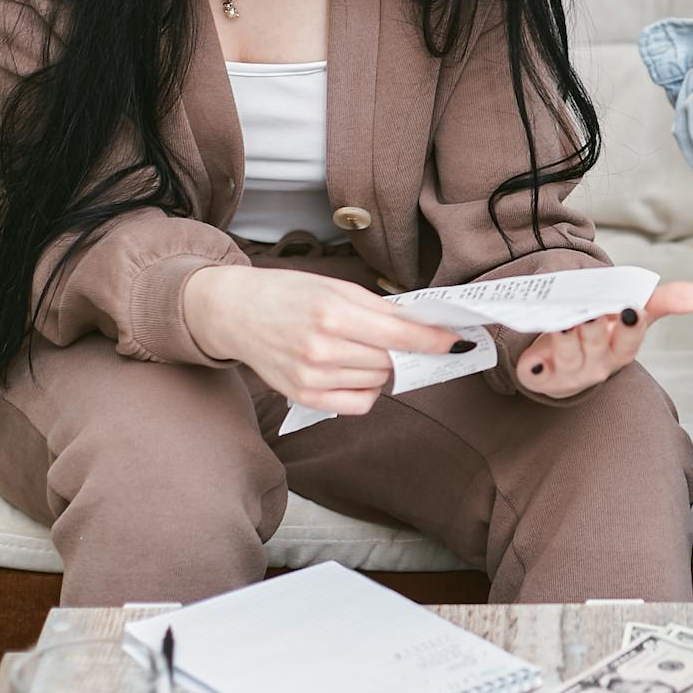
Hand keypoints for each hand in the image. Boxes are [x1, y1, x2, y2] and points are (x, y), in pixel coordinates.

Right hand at [183, 264, 467, 415]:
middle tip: (398, 337)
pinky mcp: (303, 397)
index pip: (400, 336)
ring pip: (378, 382)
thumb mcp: (336, 288)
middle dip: (404, 350)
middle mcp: (321, 350)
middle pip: (391, 361)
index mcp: (332, 315)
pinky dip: (367, 390)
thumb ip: (380, 309)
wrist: (235, 312)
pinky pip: (357, 404)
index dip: (434, 340)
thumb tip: (424, 325)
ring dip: (383, 367)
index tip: (457, 340)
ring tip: (361, 347)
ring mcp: (311, 378)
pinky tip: (354, 370)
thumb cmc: (289, 294)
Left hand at [516, 279, 692, 395]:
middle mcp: (599, 363)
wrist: (561, 356)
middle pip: (599, 345)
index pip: (631, 340)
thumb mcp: (632, 311)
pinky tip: (533, 358)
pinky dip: (535, 364)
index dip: (632, 327)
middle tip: (591, 310)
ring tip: (564, 322)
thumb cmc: (603, 331)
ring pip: (570, 354)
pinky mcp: (541, 376)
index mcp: (622, 348)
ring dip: (566, 338)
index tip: (631, 309)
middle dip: (596, 328)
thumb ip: (668, 300)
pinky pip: (536, 372)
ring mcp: (569, 371)